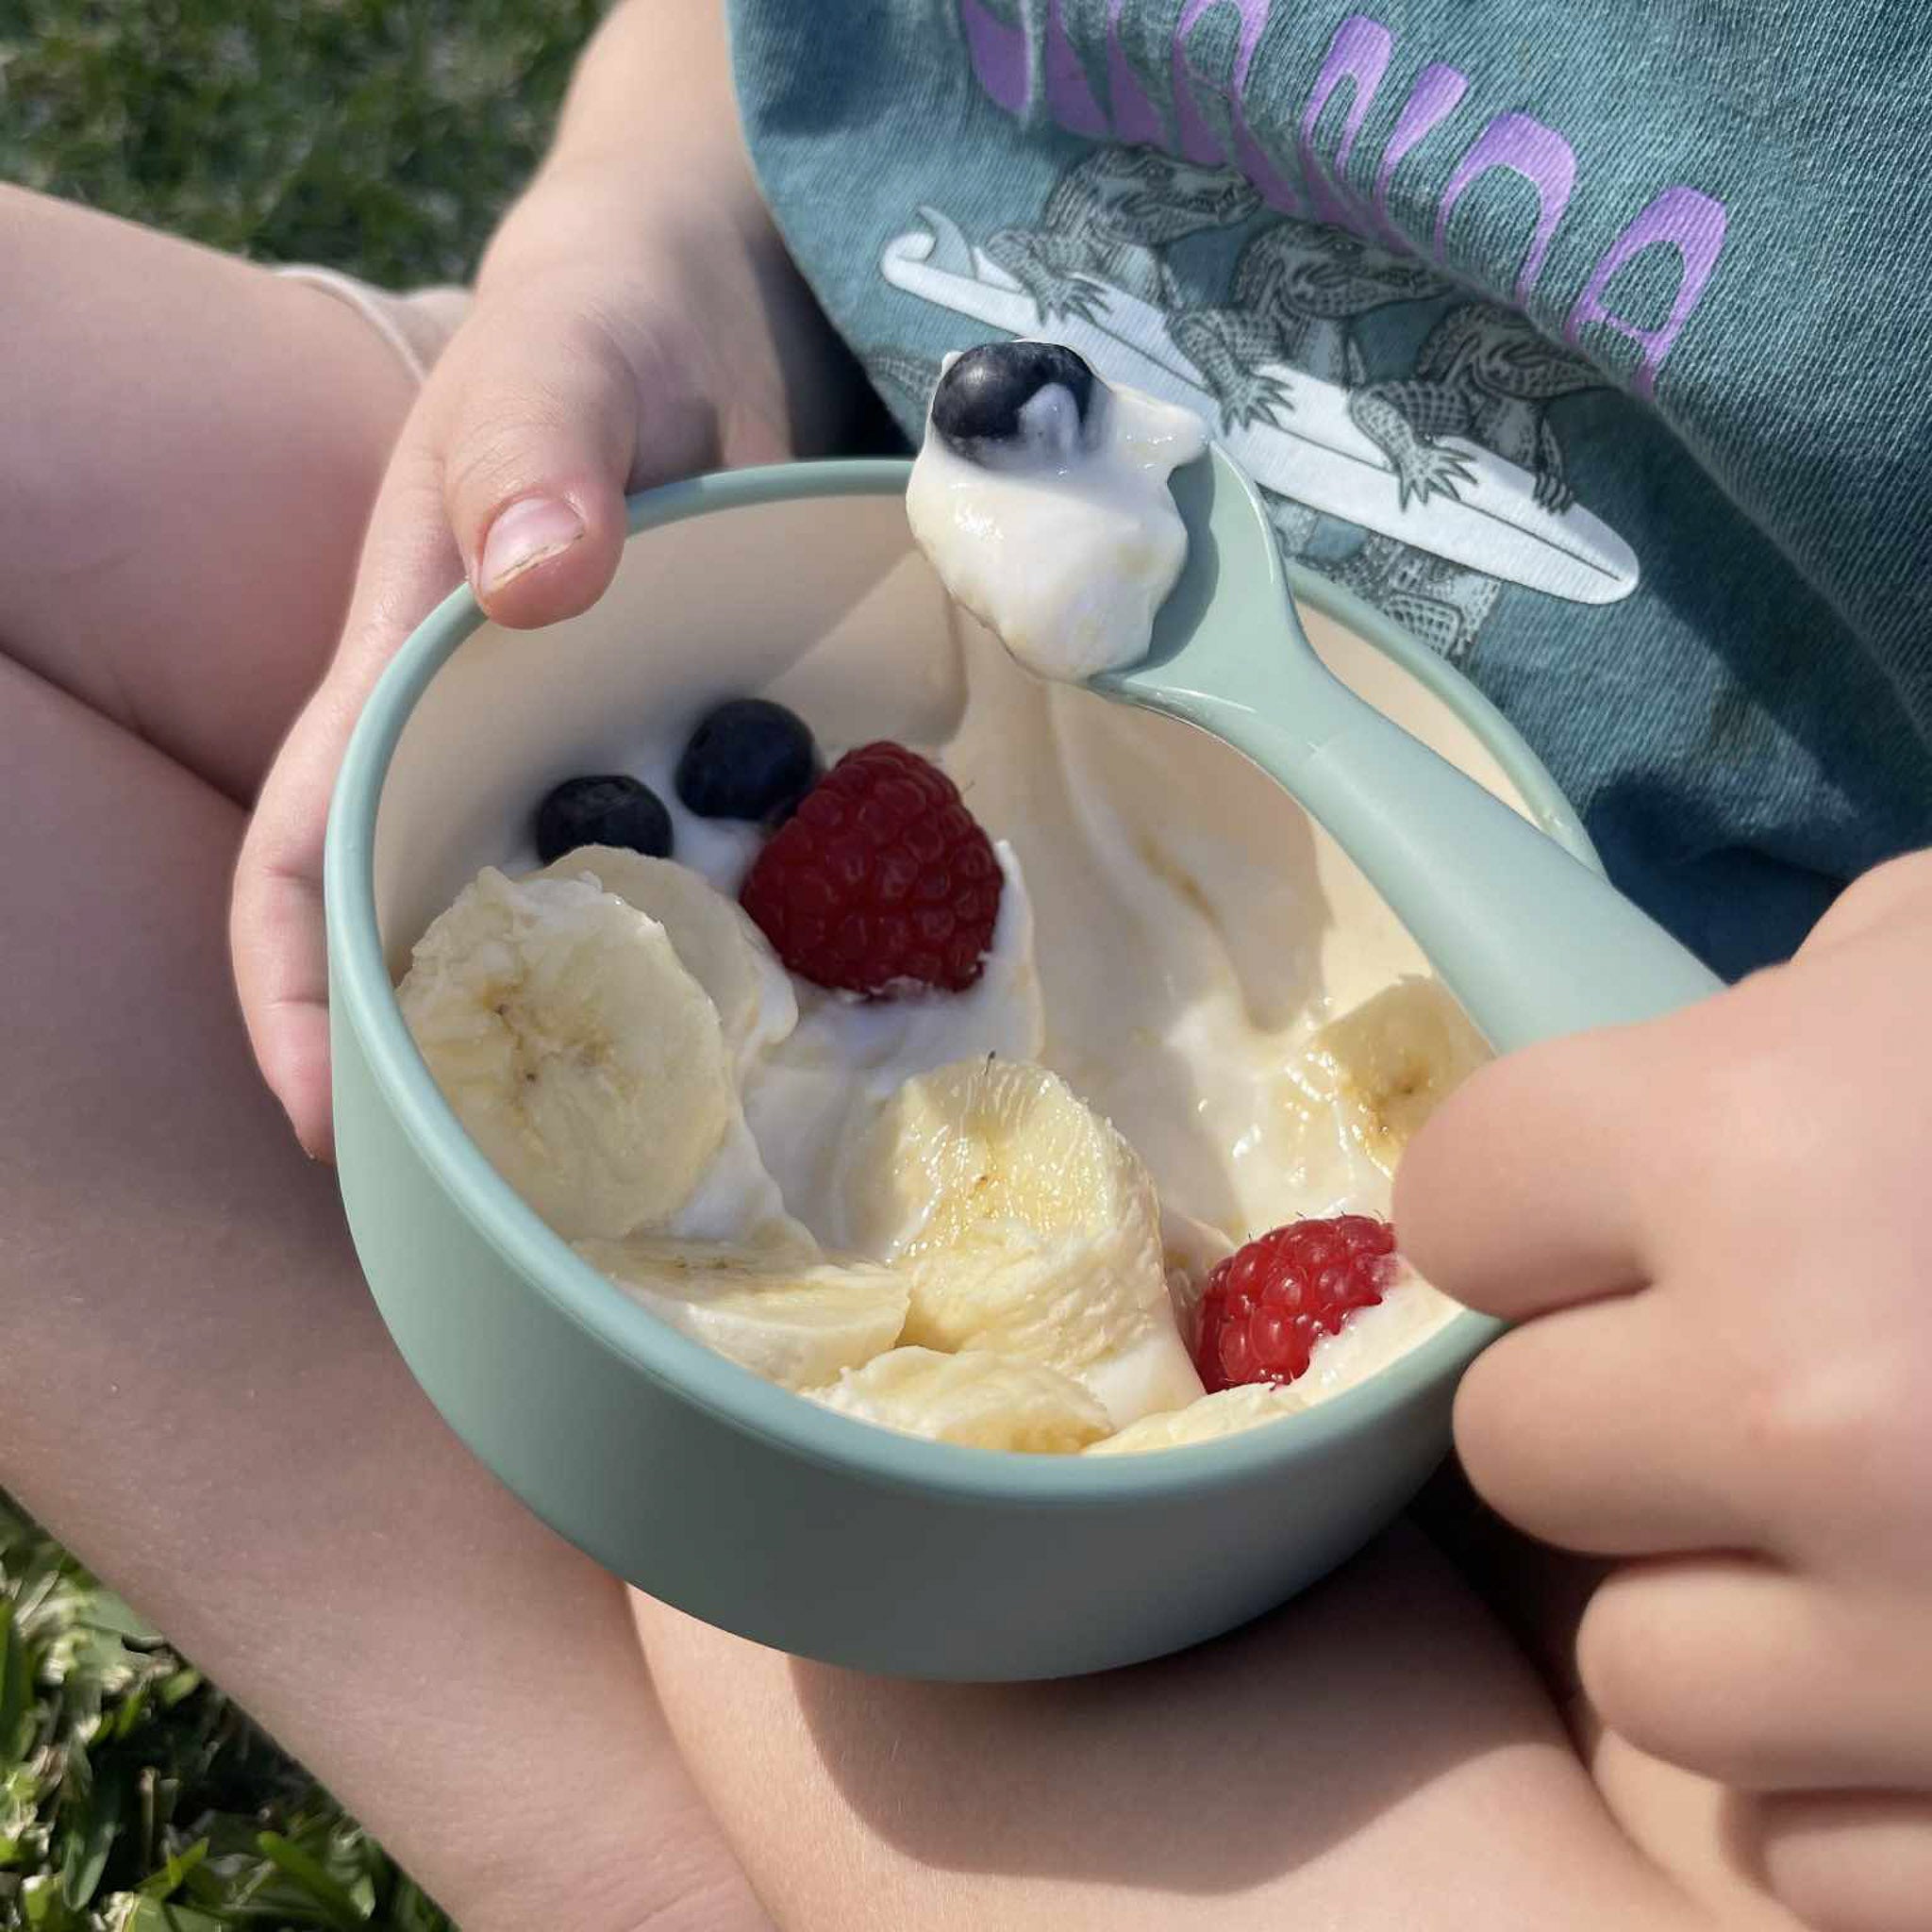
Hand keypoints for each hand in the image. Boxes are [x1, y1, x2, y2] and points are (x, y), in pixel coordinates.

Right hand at [230, 188, 853, 1157]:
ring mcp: (611, 767)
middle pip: (440, 938)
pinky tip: (831, 1027)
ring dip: (626, 1049)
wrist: (723, 294)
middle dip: (465, 1075)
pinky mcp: (717, 762)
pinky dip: (756, 956)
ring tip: (696, 1174)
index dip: (296, 993)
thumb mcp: (568, 353)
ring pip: (595, 936)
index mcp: (406, 677)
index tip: (335, 1127)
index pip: (300, 856)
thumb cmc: (611, 310)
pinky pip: (726, 880)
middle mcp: (498, 751)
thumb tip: (529, 588)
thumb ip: (541, 447)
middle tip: (544, 1215)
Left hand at [1397, 850, 1931, 1931]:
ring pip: (1643, 1674)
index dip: (1527, 1201)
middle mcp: (1814, 1410)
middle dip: (1617, 1400)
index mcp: (1765, 1150)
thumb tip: (1665, 1090)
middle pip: (1522, 1447)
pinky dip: (1868, 1773)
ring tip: (1884, 1526)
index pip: (1459, 1197)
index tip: (1592, 1210)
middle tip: (1755, 1364)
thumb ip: (1800, 1017)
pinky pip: (1801, 1845)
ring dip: (1728, 1604)